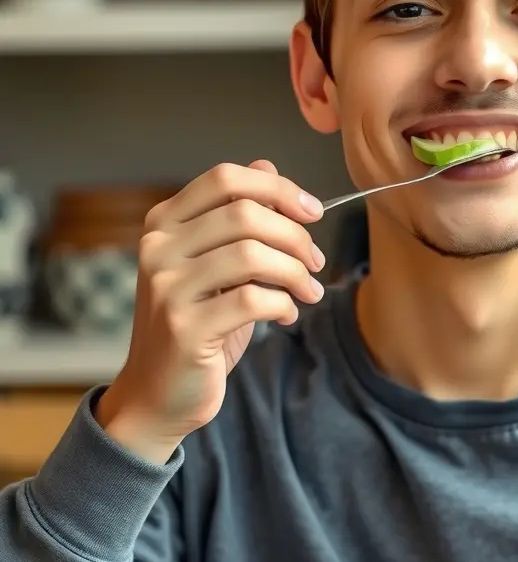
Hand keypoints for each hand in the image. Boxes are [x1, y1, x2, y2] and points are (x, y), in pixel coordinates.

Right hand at [96, 160, 324, 462]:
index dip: (277, 188)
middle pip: (245, 214)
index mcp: (164, 223)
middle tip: (315, 261)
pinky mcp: (184, 328)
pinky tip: (287, 314)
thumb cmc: (198, 323)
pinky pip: (252, 300)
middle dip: (295, 236)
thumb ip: (237, 217)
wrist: (159, 395)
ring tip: (308, 291)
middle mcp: (158, 248)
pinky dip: (283, 304)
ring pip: (252, 254)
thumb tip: (268, 166)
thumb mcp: (217, 264)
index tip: (312, 211)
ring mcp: (166, 288)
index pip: (225, 179)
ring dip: (295, 272)